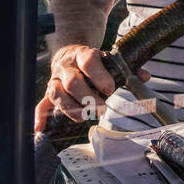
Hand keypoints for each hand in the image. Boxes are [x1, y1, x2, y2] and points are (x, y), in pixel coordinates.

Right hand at [33, 45, 149, 131]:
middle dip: (87, 96)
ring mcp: (55, 80)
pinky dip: (40, 117)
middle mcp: (66, 67)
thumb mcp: (109, 60)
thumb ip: (127, 69)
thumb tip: (144, 77)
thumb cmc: (94, 62)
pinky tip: (40, 129)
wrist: (71, 55)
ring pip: (56, 94)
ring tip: (86, 117)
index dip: (99, 75)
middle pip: (72, 81)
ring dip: (71, 108)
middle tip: (101, 108)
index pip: (89, 61)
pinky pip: (41, 105)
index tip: (110, 89)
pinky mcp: (49, 93)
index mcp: (83, 54)